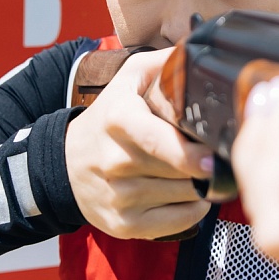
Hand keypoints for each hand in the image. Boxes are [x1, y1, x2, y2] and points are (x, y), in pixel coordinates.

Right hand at [65, 48, 212, 238]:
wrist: (64, 164)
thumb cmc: (107, 119)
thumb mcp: (128, 79)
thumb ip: (165, 62)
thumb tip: (202, 54)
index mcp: (119, 120)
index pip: (156, 141)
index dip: (189, 153)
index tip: (212, 158)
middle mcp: (115, 161)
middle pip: (181, 171)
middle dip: (205, 165)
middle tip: (214, 155)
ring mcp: (120, 197)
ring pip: (184, 196)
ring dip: (200, 185)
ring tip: (195, 171)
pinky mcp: (125, 225)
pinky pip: (179, 222)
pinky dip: (193, 210)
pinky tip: (186, 193)